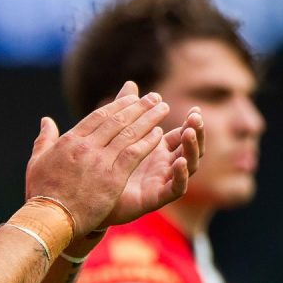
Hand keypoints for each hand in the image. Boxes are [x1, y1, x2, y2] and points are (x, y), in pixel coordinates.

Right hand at [24, 82, 169, 236]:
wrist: (50, 218)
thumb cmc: (42, 192)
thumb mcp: (37, 161)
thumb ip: (44, 139)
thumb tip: (46, 120)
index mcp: (70, 140)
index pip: (98, 116)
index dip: (118, 105)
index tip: (132, 97)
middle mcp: (86, 146)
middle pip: (117, 120)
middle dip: (138, 106)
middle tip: (154, 97)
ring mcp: (100, 161)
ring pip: (129, 133)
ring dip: (148, 119)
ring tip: (163, 108)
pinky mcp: (113, 177)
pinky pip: (134, 154)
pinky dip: (147, 142)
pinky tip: (159, 134)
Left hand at [96, 81, 204, 227]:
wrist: (86, 198)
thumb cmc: (103, 166)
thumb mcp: (116, 134)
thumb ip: (126, 110)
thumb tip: (131, 84)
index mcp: (158, 149)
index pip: (182, 134)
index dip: (191, 123)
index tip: (196, 109)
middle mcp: (164, 165)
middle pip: (190, 148)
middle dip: (196, 133)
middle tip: (196, 117)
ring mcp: (162, 181)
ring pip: (188, 166)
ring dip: (191, 149)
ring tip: (189, 132)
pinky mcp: (156, 198)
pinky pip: (176, 188)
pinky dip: (181, 175)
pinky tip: (180, 161)